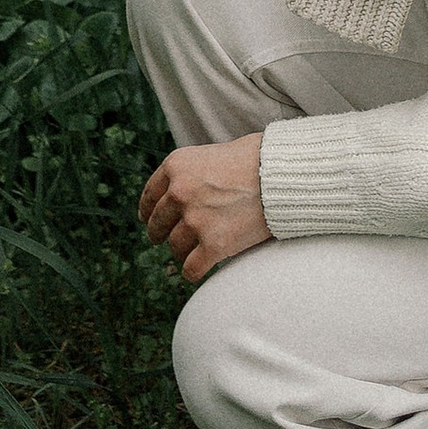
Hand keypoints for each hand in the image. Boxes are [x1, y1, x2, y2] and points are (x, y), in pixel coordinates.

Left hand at [139, 134, 269, 283]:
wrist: (280, 173)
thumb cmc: (252, 160)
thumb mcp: (208, 155)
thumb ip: (187, 175)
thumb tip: (172, 198)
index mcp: (175, 166)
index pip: (150, 195)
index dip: (147, 211)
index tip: (148, 220)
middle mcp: (179, 192)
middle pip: (158, 223)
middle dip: (159, 233)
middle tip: (163, 240)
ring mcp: (195, 219)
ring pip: (175, 247)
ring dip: (181, 252)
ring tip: (190, 251)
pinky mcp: (214, 244)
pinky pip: (191, 269)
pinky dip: (192, 272)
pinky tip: (196, 270)